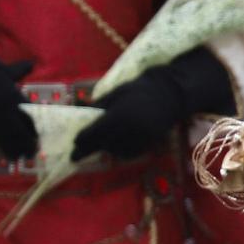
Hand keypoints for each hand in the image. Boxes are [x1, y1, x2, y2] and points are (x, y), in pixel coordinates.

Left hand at [70, 49, 233, 162]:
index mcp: (117, 115)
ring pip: (117, 152)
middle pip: (103, 145)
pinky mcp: (150, 142)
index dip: (81, 142)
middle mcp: (128, 129)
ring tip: (99, 147)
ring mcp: (141, 137)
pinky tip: (116, 148)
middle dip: (89, 149)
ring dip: (106, 150)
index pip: (93, 134)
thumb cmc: (139, 89)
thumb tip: (81, 115)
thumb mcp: (115, 94)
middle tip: (77, 155)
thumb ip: (98, 107)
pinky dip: (121, 152)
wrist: (170, 93)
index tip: (73, 148)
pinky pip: (131, 153)